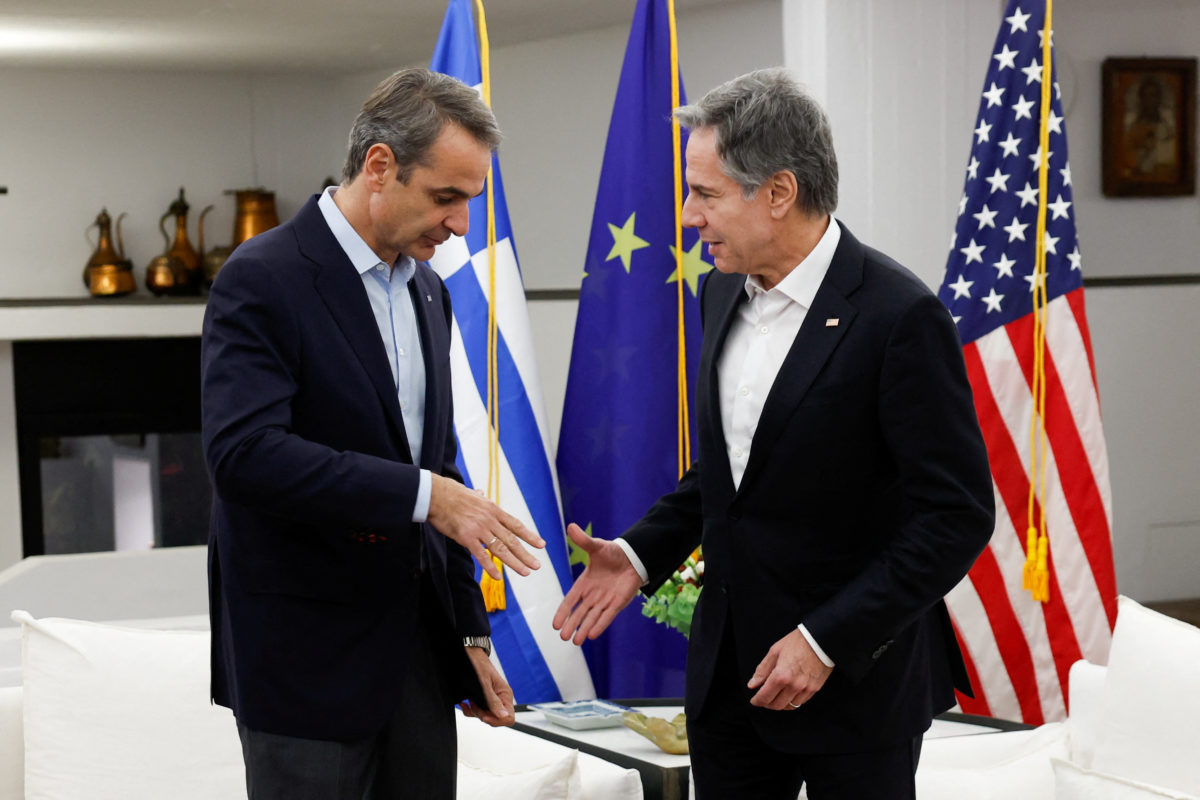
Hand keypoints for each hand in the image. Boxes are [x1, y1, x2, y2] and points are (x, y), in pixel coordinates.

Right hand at [427, 474, 543, 579]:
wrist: (437, 495)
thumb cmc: (452, 494)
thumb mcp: (473, 494)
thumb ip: (480, 497)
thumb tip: (481, 492)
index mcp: (494, 510)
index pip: (516, 525)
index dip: (529, 536)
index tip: (541, 545)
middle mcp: (490, 520)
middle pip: (511, 540)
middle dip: (525, 554)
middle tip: (536, 566)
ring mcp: (479, 529)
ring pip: (500, 549)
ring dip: (514, 562)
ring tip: (525, 572)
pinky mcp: (466, 537)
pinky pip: (481, 555)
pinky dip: (490, 567)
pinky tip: (498, 576)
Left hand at [459, 646, 514, 726]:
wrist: (470, 655)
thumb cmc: (478, 665)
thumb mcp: (484, 684)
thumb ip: (493, 701)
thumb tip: (504, 716)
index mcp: (505, 695)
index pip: (509, 718)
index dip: (497, 720)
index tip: (484, 715)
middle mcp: (500, 698)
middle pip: (496, 719)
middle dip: (483, 715)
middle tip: (475, 705)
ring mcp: (492, 699)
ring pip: (486, 716)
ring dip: (475, 711)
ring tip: (470, 701)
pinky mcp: (483, 699)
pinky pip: (478, 712)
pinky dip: (469, 709)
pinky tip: (465, 703)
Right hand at [552, 523, 642, 644]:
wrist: (632, 558)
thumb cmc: (612, 553)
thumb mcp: (596, 546)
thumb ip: (583, 540)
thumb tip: (571, 526)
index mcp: (584, 583)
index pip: (570, 600)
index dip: (563, 612)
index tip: (555, 624)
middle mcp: (592, 595)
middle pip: (579, 613)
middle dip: (572, 625)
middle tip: (563, 637)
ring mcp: (604, 601)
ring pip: (592, 618)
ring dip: (584, 629)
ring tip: (575, 642)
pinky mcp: (617, 604)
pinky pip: (607, 617)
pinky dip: (600, 625)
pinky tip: (593, 635)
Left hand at [747, 628, 832, 710]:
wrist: (820, 639)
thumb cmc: (798, 642)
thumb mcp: (775, 651)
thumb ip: (762, 670)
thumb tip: (753, 684)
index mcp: (781, 675)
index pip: (765, 696)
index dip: (757, 701)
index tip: (754, 700)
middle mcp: (794, 685)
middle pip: (776, 705)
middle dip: (767, 704)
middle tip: (763, 698)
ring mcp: (805, 689)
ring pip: (789, 706)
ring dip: (780, 704)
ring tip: (776, 696)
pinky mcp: (815, 689)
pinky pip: (801, 702)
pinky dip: (792, 701)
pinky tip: (788, 694)